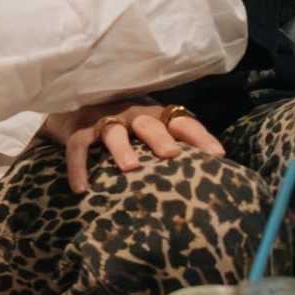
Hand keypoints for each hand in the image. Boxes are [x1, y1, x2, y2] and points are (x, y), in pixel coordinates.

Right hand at [47, 100, 221, 196]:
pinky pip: (78, 147)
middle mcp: (132, 113)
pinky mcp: (78, 128)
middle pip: (149, 123)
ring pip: (114, 132)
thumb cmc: (125, 124)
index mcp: (156, 115)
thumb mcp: (150, 128)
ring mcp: (104, 119)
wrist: (76, 104)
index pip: (182, 121)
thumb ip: (172, 144)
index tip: (218, 155)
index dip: (200, 137)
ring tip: (130, 168)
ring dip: (122, 148)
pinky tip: (81, 189)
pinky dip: (78, 167)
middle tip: (171, 155)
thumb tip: (207, 174)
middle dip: (161, 138)